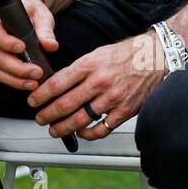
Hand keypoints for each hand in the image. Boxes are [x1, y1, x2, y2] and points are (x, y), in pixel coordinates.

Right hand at [0, 0, 55, 91]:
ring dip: (15, 80)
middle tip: (37, 72)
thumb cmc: (32, 13)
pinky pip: (0, 76)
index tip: (22, 47)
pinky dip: (13, 82)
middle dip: (17, 68)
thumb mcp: (41, 16)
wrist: (26, 15)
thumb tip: (51, 46)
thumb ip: (45, 30)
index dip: (6, 42)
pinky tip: (29, 84)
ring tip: (34, 83)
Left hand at [27, 32, 167, 140]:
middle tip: (39, 118)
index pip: (57, 83)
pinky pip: (102, 129)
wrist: (155, 57)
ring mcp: (112, 98)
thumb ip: (78, 69)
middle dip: (47, 114)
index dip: (41, 95)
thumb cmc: (126, 54)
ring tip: (54, 129)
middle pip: (65, 104)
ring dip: (63, 127)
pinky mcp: (125, 111)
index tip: (33, 100)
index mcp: (89, 65)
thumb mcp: (96, 54)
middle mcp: (99, 82)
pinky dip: (88, 134)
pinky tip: (81, 133)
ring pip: (80, 120)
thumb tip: (57, 84)